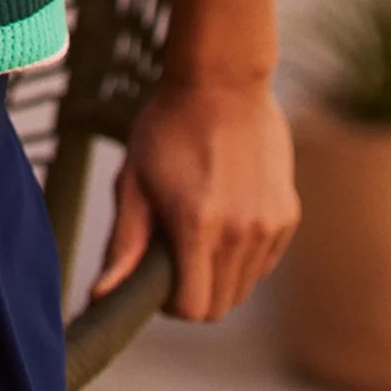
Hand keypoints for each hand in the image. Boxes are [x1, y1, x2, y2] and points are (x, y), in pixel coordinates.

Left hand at [93, 80, 300, 321]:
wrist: (222, 82)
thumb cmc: (167, 128)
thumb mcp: (133, 180)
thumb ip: (123, 243)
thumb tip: (101, 295)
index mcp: (198, 226)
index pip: (193, 308)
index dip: (171, 304)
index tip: (159, 279)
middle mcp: (241, 232)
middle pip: (220, 306)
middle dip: (194, 293)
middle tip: (174, 255)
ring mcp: (270, 225)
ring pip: (244, 286)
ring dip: (219, 275)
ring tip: (199, 230)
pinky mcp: (288, 215)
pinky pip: (264, 262)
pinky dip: (243, 256)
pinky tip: (225, 216)